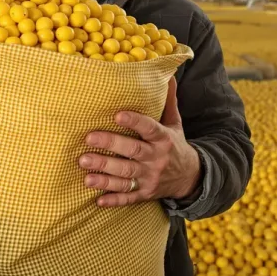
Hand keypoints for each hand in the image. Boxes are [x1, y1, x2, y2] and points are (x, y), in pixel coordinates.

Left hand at [79, 77, 200, 207]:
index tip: (117, 115)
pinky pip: (129, 198)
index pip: (149, 128)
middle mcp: (157, 159)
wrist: (191, 178)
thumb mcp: (175, 124)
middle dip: (110, 146)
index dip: (134, 122)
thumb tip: (170, 75)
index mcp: (164, 139)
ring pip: (126, 176)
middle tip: (88, 139)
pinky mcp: (145, 194)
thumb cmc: (175, 146)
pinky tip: (98, 199)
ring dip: (105, 175)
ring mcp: (150, 178)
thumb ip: (168, 102)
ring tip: (85, 170)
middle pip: (132, 152)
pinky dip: (114, 200)